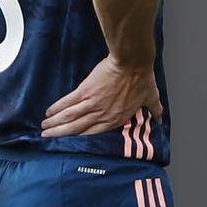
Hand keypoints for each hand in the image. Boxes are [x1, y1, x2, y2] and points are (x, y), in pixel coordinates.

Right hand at [40, 56, 162, 136]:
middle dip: (61, 135)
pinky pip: (67, 103)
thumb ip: (154, 110)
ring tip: (45, 128)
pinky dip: (56, 109)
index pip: (94, 134)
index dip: (80, 139)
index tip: (70, 143)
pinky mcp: (84, 92)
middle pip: (76, 130)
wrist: (132, 63)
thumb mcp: (151, 97)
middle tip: (49, 138)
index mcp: (116, 119)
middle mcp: (101, 115)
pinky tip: (49, 113)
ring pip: (69, 119)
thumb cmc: (142, 79)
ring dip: (55, 125)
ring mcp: (92, 104)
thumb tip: (161, 117)